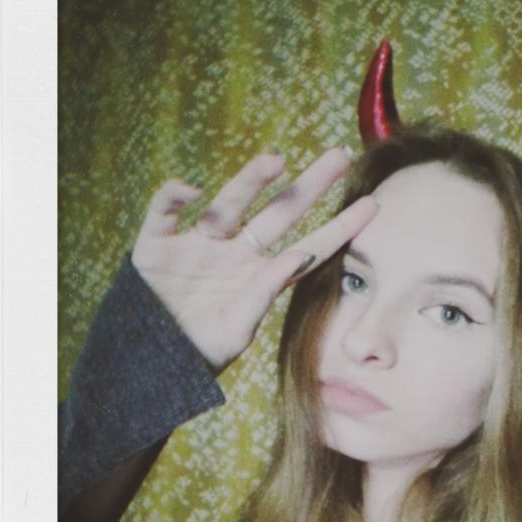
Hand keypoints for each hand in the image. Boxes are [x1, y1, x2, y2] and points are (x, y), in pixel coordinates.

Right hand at [131, 146, 376, 372]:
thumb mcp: (238, 328)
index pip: (308, 245)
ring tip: (275, 161)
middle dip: (308, 185)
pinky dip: (173, 197)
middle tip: (339, 156)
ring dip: (249, 180)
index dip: (339, 227)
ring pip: (226, 204)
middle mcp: (233, 253)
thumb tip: (299, 252)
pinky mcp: (155, 245)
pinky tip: (191, 191)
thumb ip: (265, 292)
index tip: (374, 206)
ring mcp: (196, 245)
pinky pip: (164, 212)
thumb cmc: (199, 354)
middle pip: (277, 212)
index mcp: (259, 275)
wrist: (147, 366)